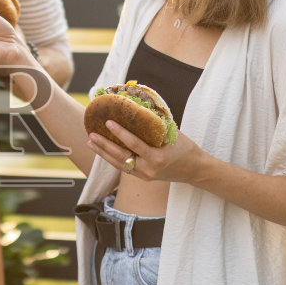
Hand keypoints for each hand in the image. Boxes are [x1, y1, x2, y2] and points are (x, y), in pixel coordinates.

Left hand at [88, 120, 204, 183]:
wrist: (194, 170)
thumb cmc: (185, 148)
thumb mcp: (173, 134)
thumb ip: (156, 125)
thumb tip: (141, 107)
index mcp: (157, 157)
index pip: (134, 144)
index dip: (120, 133)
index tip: (108, 122)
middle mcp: (148, 169)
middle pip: (121, 157)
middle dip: (104, 145)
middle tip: (92, 134)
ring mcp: (144, 175)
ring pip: (118, 164)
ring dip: (103, 153)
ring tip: (91, 142)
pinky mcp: (142, 177)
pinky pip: (123, 168)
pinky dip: (112, 158)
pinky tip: (102, 150)